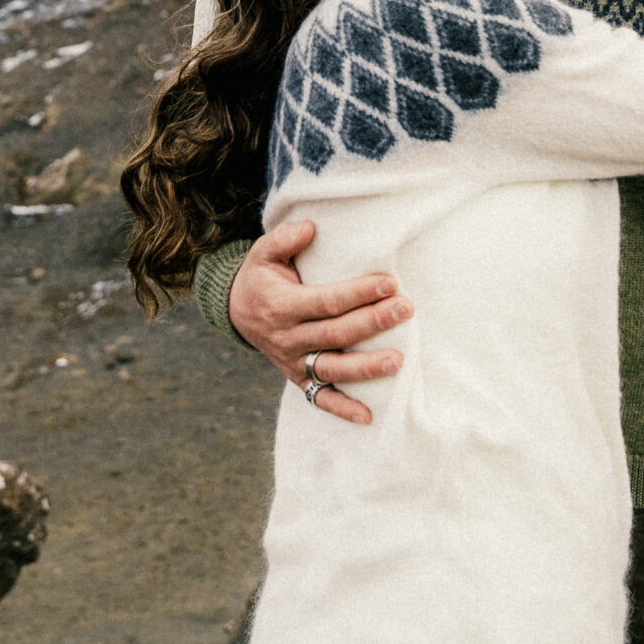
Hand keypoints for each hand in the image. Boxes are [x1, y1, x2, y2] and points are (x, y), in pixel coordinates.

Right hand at [228, 219, 408, 425]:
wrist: (237, 311)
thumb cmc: (261, 277)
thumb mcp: (263, 253)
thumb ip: (284, 238)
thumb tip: (310, 228)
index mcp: (282, 306)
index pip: (326, 301)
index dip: (358, 293)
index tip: (389, 284)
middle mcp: (287, 338)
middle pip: (336, 333)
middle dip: (373, 322)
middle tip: (406, 310)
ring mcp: (292, 362)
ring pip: (332, 368)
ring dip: (365, 368)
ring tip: (398, 361)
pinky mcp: (297, 379)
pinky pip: (320, 397)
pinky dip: (343, 408)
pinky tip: (369, 416)